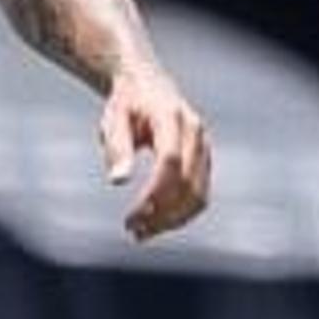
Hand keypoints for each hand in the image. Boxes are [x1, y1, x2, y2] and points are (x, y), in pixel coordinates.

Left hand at [99, 61, 211, 241]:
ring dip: (172, 220)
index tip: (132, 216)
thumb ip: (117, 147)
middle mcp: (195, 132)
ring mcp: (204, 147)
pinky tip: (156, 223)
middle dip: (162, 214)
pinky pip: (200, 194)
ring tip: (141, 234)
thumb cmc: (126, 103)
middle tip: (133, 232)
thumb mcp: (113, 119)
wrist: (146, 84)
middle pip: (188, 184)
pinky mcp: (205, 160)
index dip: (154, 193)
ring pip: (199, 195)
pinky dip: (181, 214)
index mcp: (172, 117)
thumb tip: (118, 180)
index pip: (170, 162)